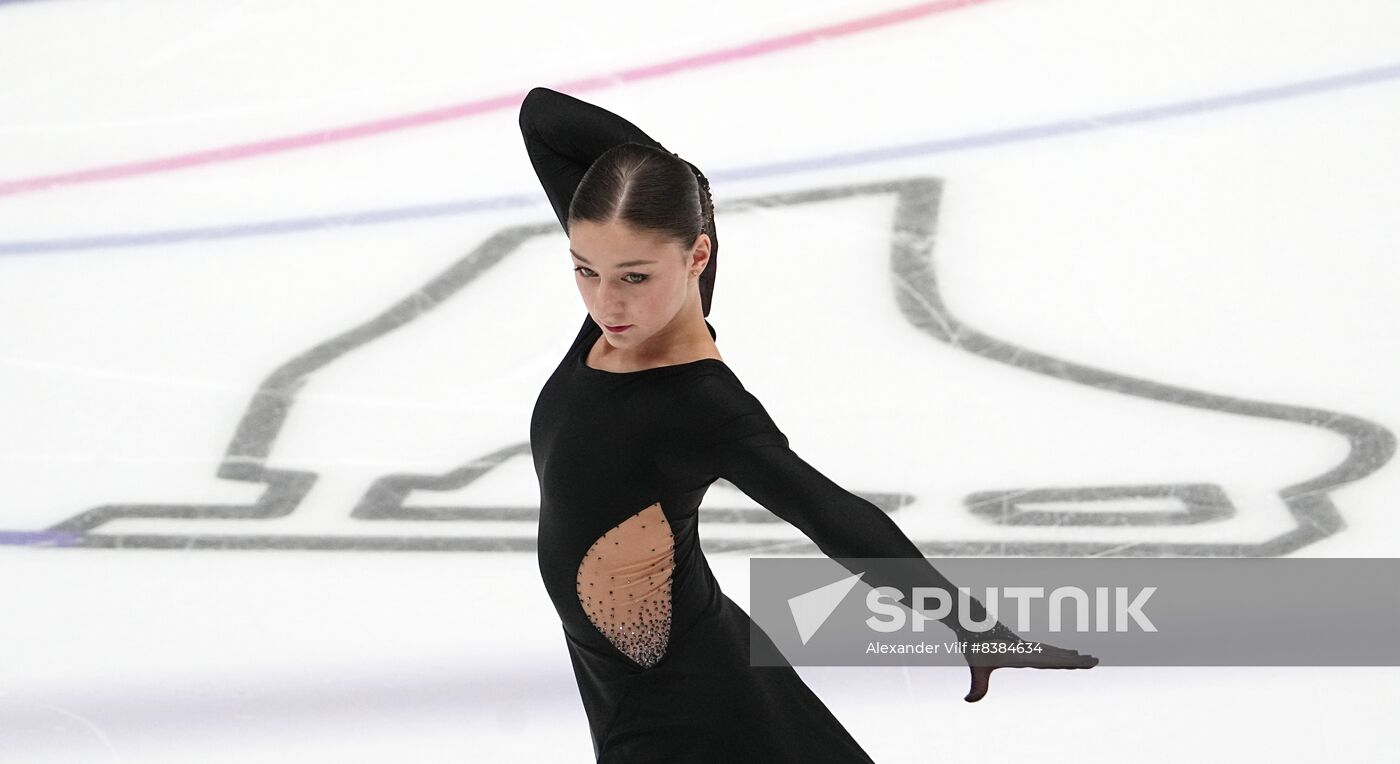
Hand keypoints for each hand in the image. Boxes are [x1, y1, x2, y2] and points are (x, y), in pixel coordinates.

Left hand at [961, 632, 1097, 702]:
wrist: (970, 621)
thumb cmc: (973, 644)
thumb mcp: (975, 667)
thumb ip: (976, 686)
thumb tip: (968, 701)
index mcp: (1021, 655)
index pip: (1048, 660)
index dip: (1066, 661)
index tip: (1081, 659)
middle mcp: (1027, 650)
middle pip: (1056, 655)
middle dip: (1076, 660)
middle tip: (1096, 660)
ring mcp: (1026, 646)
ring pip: (1053, 651)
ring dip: (1070, 655)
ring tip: (1086, 657)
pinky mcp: (1022, 645)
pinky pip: (1046, 649)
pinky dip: (1058, 651)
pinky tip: (1066, 652)